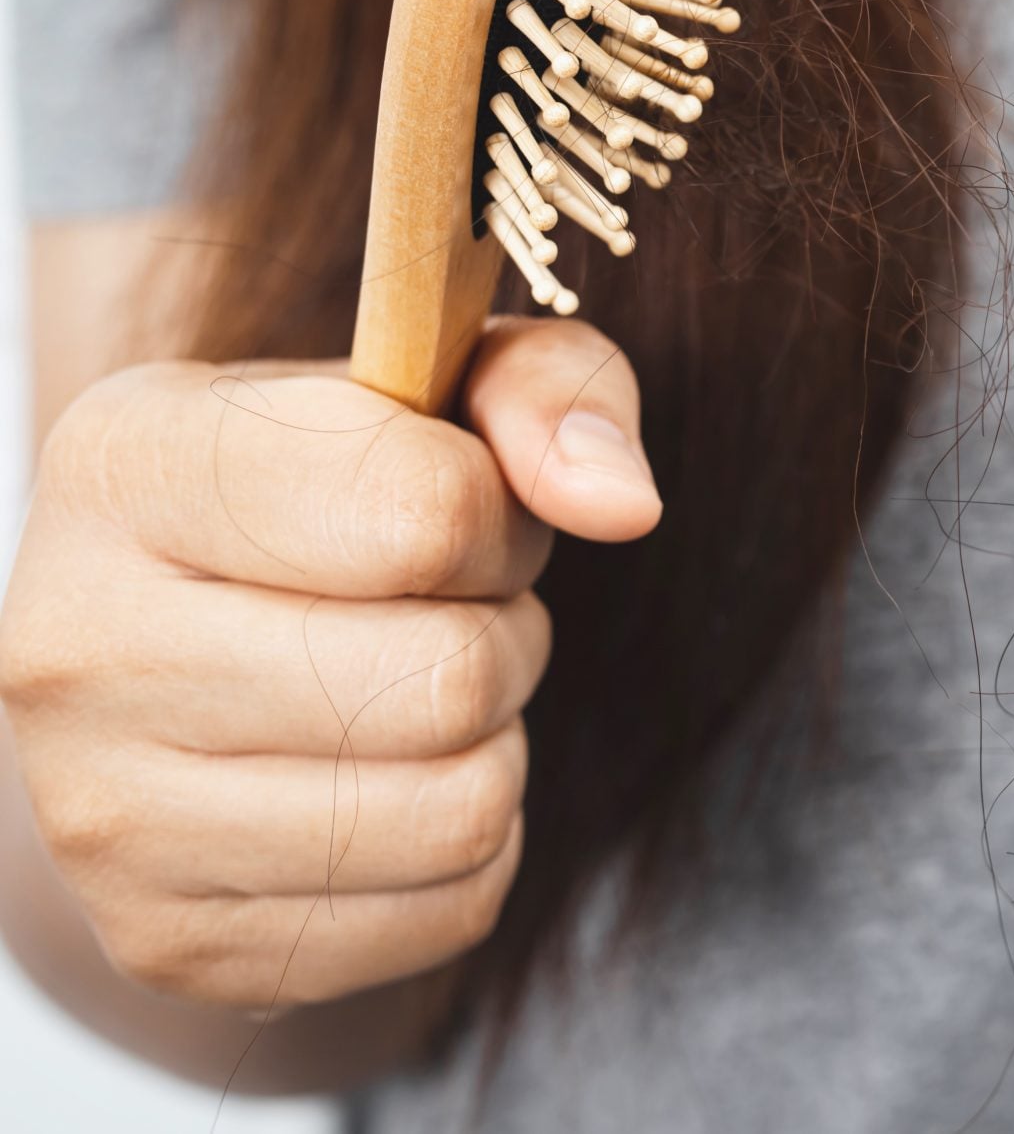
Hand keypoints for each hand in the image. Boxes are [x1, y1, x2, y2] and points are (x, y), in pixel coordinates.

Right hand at [0, 318, 658, 1008]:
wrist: (164, 653)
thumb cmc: (328, 494)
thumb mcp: (438, 388)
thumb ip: (552, 390)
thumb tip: (622, 503)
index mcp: (124, 465)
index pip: (422, 515)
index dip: (498, 518)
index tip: (462, 509)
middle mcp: (74, 646)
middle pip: (450, 678)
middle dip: (504, 636)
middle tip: (448, 611)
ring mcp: (103, 818)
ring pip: (461, 809)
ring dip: (493, 744)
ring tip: (420, 690)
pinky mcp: (169, 943)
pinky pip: (449, 910)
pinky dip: (471, 848)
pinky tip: (391, 781)